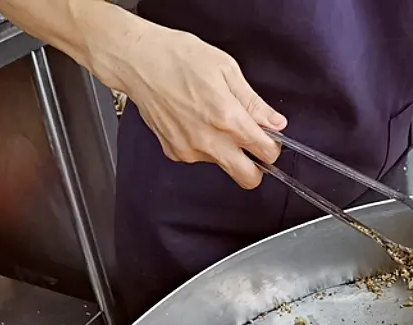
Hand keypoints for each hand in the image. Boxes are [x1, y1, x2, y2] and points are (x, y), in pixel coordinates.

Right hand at [109, 22, 283, 188]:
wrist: (137, 61)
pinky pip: (199, 157)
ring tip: (212, 119)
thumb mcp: (226, 69)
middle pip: (247, 178)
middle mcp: (209, 140)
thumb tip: (275, 122)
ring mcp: (190, 150)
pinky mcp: (174, 152)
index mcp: (227, 118)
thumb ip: (254, 102)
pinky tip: (194, 121)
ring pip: (222, 165)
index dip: (273, 148)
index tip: (271, 140)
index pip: (266, 152)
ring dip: (226, 151)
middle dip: (256, 168)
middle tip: (252, 148)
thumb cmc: (177, 57)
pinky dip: (204, 145)